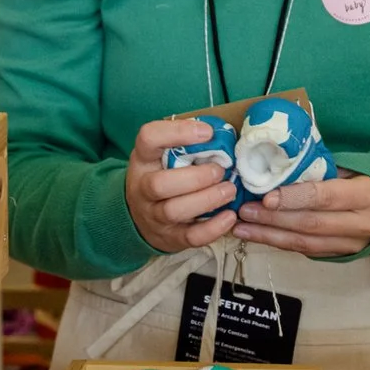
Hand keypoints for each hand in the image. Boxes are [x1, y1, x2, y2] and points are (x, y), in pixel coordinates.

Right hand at [125, 119, 238, 253]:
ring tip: (229, 190)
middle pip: (159, 184)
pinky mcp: (171, 237)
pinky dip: (213, 228)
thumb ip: (185, 146)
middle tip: (220, 170)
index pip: (148, 138)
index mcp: (143, 160)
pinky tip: (230, 217)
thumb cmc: (161, 177)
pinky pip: (190, 237)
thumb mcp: (162, 157)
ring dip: (206, 200)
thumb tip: (222, 135)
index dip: (177, 132)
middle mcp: (142, 188)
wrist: (139, 218)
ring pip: (174, 210)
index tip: (208, 132)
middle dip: (196, 177)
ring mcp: (154, 216)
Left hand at [235, 173, 369, 257]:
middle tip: (244, 211)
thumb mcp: (358, 166)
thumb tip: (282, 165)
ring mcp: (352, 244)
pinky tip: (260, 236)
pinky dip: (281, 244)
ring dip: (270, 237)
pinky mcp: (343, 255)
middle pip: (311, 224)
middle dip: (273, 219)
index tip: (266, 196)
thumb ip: (325, 169)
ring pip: (306, 243)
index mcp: (366, 194)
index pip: (325, 197)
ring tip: (242, 228)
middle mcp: (361, 224)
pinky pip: (308, 251)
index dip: (294, 198)